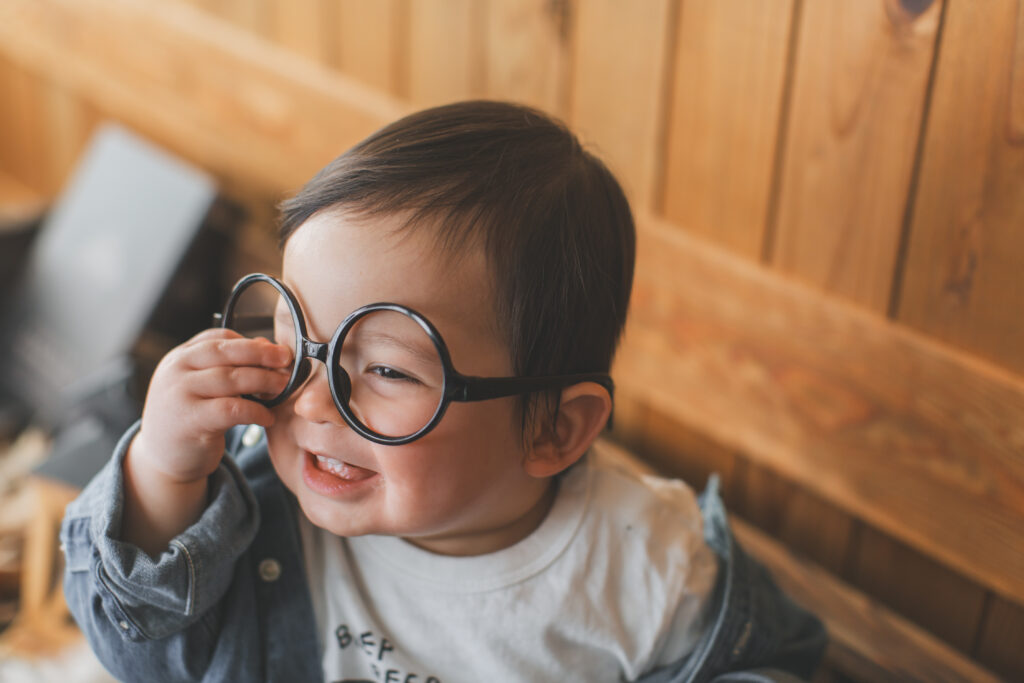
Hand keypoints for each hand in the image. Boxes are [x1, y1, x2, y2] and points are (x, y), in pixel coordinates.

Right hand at [130, 328, 292, 484]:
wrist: (161, 459)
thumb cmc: (189, 419)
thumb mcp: (201, 387)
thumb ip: (226, 367)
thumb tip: (267, 345)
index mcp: (179, 357)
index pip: (218, 337)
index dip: (251, 342)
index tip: (276, 349)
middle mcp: (176, 371)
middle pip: (226, 352)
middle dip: (261, 354)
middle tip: (287, 360)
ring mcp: (180, 394)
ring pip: (231, 378)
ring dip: (264, 380)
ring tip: (284, 387)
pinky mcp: (190, 421)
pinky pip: (231, 409)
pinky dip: (256, 411)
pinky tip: (268, 417)